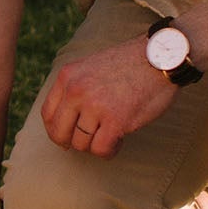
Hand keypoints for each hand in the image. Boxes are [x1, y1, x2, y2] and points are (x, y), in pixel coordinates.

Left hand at [37, 37, 175, 157]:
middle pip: (59, 133)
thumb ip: (75, 87)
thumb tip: (67, 120)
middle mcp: (76, 91)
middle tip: (89, 141)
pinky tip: (119, 142)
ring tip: (110, 136)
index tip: (68, 135)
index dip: (56, 130)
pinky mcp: (116, 120)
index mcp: (67, 77)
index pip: (47, 114)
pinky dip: (109, 151)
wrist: (160, 57)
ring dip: (96, 145)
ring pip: (80, 144)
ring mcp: (95, 106)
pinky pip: (101, 149)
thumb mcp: (90, 66)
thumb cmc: (130, 63)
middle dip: (73, 142)